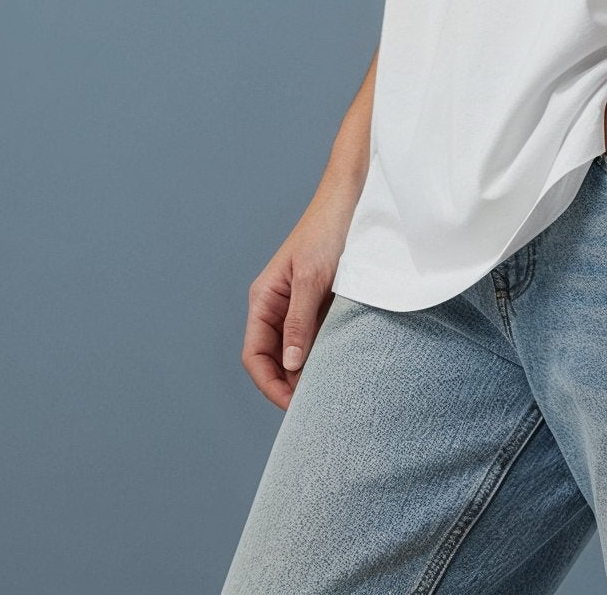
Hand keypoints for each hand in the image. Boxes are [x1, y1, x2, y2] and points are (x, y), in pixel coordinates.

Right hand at [241, 186, 357, 408]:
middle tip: (315, 407)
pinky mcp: (319, 303)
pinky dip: (322, 353)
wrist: (352, 200)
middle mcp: (276, 307)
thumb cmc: (327, 232)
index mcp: (264, 300)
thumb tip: (290, 365)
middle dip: (289, 384)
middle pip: (273, 359)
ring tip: (329, 391)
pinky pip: (314, 337)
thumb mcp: (313, 278)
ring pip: (294, 351)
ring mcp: (297, 306)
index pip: (255, 356)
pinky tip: (339, 365)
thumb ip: (300, 321)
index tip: (293, 406)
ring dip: (306, 371)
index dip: (270, 384)